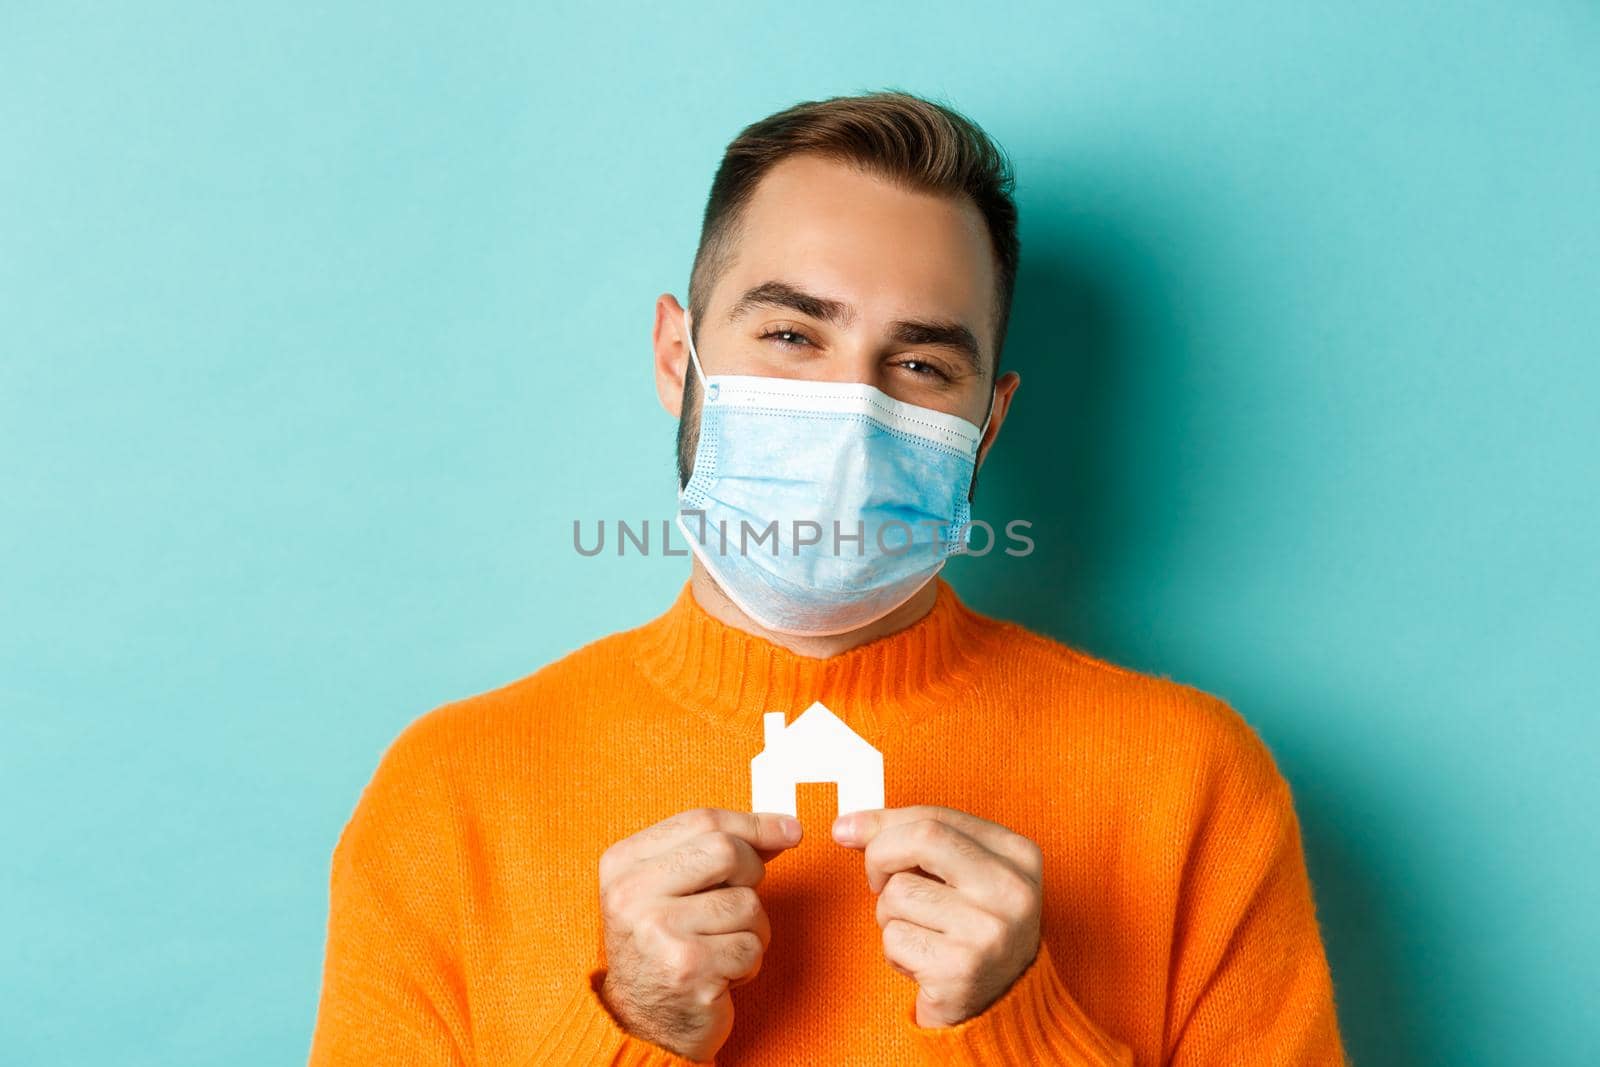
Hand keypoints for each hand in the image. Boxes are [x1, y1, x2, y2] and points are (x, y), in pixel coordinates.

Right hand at [597, 807, 801, 1061]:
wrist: (643, 1026)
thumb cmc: (666, 948)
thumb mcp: (675, 888)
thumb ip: (718, 852)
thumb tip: (784, 828)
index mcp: (623, 864)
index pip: (701, 821)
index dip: (754, 823)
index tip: (790, 830)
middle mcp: (632, 894)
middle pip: (727, 852)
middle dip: (752, 874)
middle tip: (739, 902)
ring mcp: (658, 932)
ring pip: (747, 904)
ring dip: (751, 929)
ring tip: (721, 947)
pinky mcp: (688, 969)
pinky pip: (751, 947)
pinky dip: (748, 962)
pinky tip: (720, 973)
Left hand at [832, 805, 1043, 1028]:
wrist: (999, 1008)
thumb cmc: (970, 932)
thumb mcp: (959, 877)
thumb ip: (913, 842)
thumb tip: (848, 826)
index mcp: (1018, 856)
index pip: (937, 818)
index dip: (884, 821)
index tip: (849, 828)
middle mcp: (1012, 890)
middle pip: (922, 839)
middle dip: (880, 855)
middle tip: (877, 882)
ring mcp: (989, 930)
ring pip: (898, 892)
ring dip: (890, 915)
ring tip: (920, 934)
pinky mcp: (961, 969)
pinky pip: (894, 937)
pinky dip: (895, 950)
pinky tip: (922, 963)